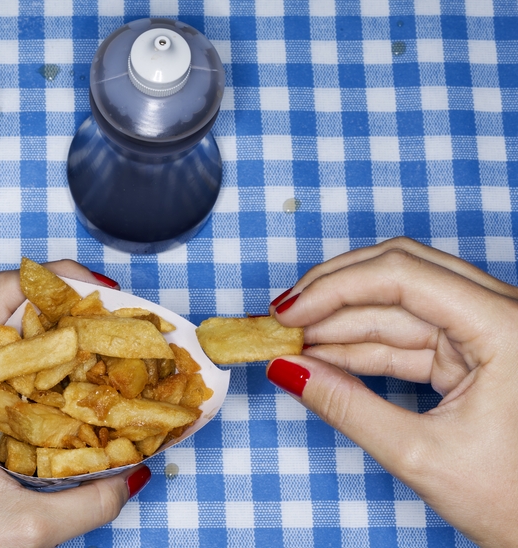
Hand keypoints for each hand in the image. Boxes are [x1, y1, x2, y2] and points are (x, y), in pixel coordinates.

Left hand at [0, 261, 148, 547]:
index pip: (5, 294)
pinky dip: (58, 382)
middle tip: (130, 326)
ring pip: (23, 351)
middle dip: (77, 312)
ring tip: (121, 357)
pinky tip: (92, 402)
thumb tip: (135, 475)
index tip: (105, 292)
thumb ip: (88, 503)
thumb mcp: (24, 526)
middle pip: (22, 316)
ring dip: (70, 347)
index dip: (56, 277)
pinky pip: (21, 386)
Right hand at [268, 237, 517, 546]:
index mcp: (505, 328)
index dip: (335, 288)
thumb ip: (346, 407)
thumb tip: (287, 370)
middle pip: (401, 273)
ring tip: (289, 341)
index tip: (287, 315)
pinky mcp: (474, 352)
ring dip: (341, 319)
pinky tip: (320, 355)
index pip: (404, 276)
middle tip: (281, 318)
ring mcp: (487, 331)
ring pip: (399, 303)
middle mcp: (501, 315)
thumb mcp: (421, 456)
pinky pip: (408, 335)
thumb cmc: (516, 502)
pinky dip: (361, 345)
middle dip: (333, 292)